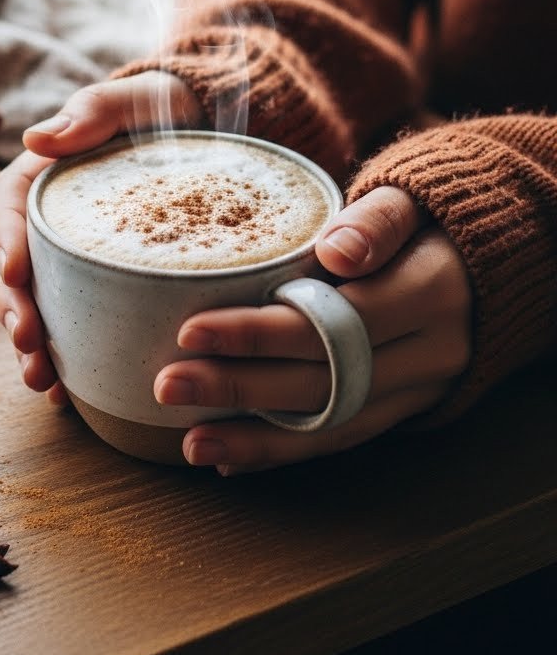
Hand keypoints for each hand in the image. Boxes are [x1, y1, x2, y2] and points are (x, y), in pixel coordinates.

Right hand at [0, 71, 202, 397]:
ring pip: (35, 303)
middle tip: (28, 343)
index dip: (3, 241)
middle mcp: (48, 222)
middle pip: (12, 269)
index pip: (8, 209)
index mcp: (44, 177)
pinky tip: (70, 393)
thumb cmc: (160, 111)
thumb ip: (91, 112)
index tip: (14, 271)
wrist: (200, 132)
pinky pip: (70, 322)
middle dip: (12, 309)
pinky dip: (65, 358)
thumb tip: (36, 138)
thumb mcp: (131, 103)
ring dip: (30, 346)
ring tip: (43, 380)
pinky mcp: (96, 283)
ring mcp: (69, 256)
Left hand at [154, 186, 471, 472]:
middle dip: (240, 386)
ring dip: (256, 437)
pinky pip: (341, 437)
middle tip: (167, 385)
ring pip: (333, 423)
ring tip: (189, 440)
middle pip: (326, 379)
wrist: (488, 262)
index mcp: (431, 293)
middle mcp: (431, 353)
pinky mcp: (406, 411)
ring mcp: (421, 390)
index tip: (192, 330)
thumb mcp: (410, 200)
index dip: (262, 332)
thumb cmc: (429, 220)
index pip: (335, 320)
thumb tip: (336, 250)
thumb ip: (375, 220)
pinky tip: (228, 453)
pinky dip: (284, 450)